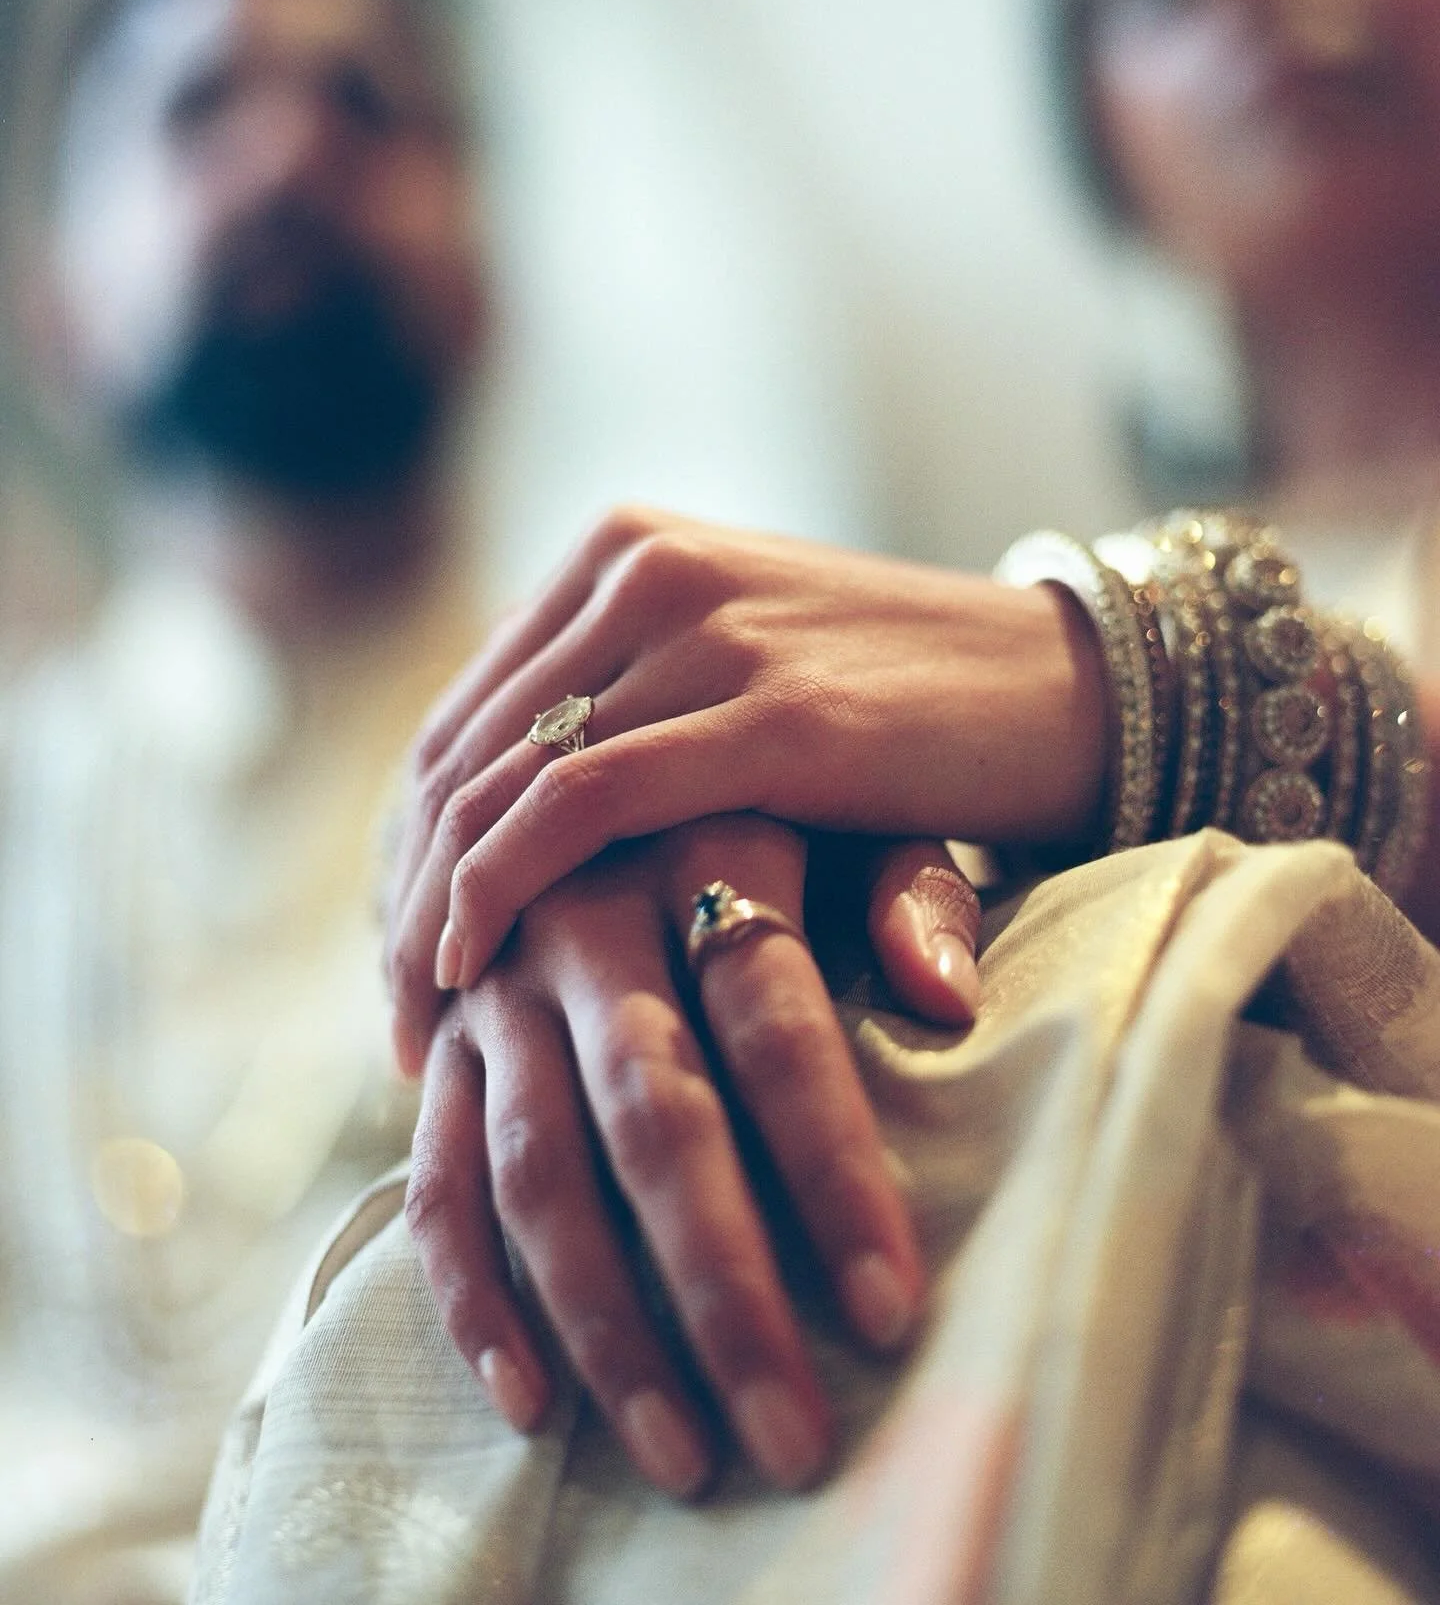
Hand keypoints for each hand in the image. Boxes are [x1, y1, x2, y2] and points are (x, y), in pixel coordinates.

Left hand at [386, 508, 1104, 1070]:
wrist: (1071, 689)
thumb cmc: (899, 712)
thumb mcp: (740, 686)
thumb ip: (623, 714)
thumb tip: (508, 810)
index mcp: (624, 551)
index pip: (465, 710)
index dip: (411, 837)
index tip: (401, 944)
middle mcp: (645, 567)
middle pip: (462, 751)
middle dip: (407, 892)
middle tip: (394, 1009)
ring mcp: (706, 629)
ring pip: (500, 780)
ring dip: (435, 911)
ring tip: (417, 1017)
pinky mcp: (768, 712)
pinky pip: (579, 802)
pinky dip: (501, 888)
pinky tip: (471, 967)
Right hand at [405, 813, 979, 1496]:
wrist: (575, 761)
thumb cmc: (761, 812)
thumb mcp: (846, 813)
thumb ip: (909, 892)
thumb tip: (952, 1004)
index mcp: (705, 851)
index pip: (775, 1027)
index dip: (830, 1167)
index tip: (890, 1310)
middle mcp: (586, 916)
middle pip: (654, 1117)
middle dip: (721, 1287)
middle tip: (791, 1437)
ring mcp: (498, 983)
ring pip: (537, 1169)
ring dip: (603, 1323)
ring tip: (685, 1458)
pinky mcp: (440, 1042)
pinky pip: (434, 1179)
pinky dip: (471, 1295)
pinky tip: (532, 1401)